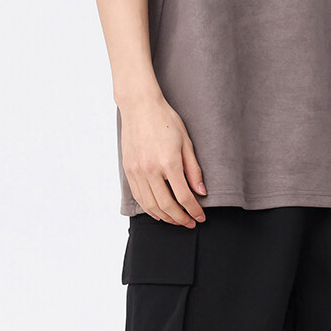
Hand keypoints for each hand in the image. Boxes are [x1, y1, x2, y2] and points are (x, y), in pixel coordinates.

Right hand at [119, 94, 207, 224]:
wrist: (140, 107)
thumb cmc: (166, 120)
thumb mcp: (186, 142)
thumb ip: (193, 169)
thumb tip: (201, 192)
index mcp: (168, 162)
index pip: (184, 196)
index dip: (194, 211)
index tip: (201, 217)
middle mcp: (150, 170)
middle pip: (167, 205)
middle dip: (181, 218)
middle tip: (190, 223)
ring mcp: (137, 171)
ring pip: (150, 205)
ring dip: (165, 217)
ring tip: (176, 220)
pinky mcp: (129, 169)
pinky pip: (138, 196)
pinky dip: (148, 208)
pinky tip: (158, 212)